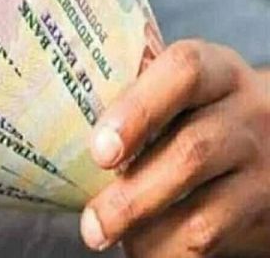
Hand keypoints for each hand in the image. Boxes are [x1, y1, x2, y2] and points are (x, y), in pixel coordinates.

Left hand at [80, 39, 269, 256]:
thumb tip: (61, 129)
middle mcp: (247, 113)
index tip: (99, 150)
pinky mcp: (266, 211)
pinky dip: (166, 251)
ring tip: (103, 235)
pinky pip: (212, 241)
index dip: (137, 110)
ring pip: (201, 211)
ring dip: (142, 231)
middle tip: (91, 222)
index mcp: (216, 72)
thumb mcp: (184, 92)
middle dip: (131, 194)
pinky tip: (140, 247)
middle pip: (190, 152)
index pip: (184, 72)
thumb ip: (139, 98)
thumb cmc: (202, 113)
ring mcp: (262, 165)